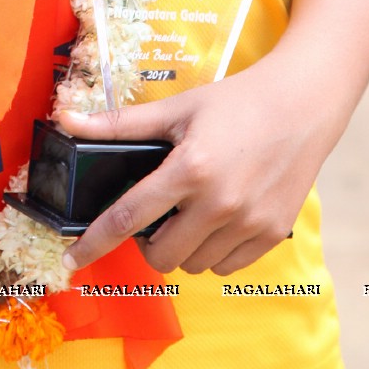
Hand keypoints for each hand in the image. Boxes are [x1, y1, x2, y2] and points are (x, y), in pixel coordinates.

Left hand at [56, 55, 328, 276]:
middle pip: (162, 255)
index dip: (95, 242)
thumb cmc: (236, 102)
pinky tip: (218, 219)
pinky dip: (214, 251)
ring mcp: (249, 223)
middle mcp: (220, 203)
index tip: (71, 262)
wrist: (302, 105)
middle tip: (156, 215)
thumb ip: (120, 123)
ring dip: (183, 247)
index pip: (129, 217)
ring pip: (195, 264)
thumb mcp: (176, 108)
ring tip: (191, 212)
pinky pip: (227, 266)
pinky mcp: (272, 234)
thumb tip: (67, 119)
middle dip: (148, 243)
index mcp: (190, 169)